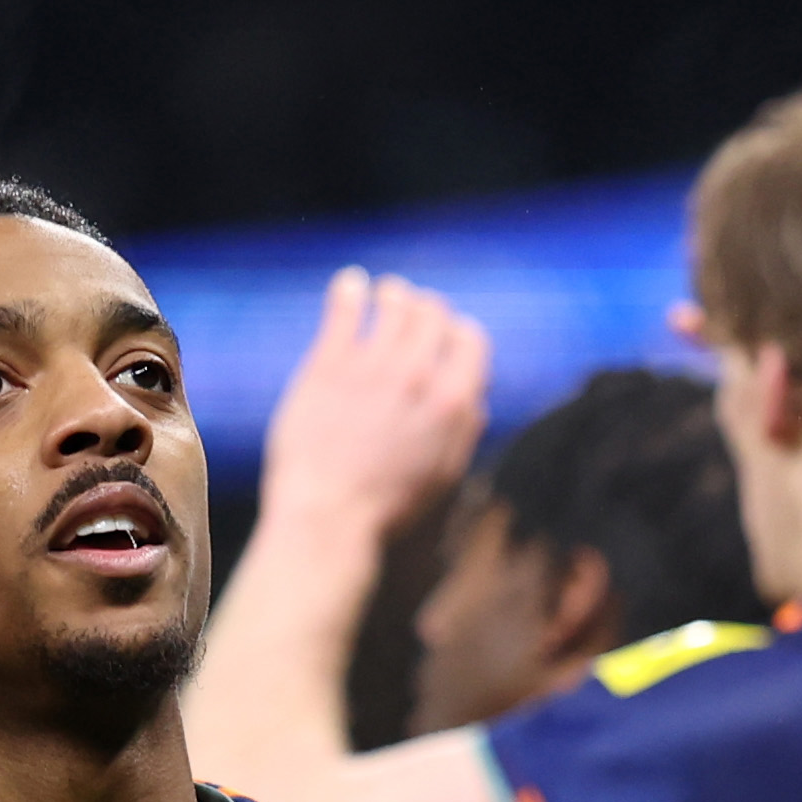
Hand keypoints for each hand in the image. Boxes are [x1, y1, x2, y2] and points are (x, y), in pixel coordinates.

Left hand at [264, 268, 490, 545]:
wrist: (329, 518)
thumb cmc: (388, 509)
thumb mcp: (445, 476)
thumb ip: (464, 430)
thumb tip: (473, 396)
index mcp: (455, 401)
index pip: (471, 339)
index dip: (459, 333)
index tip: (447, 333)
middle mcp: (418, 373)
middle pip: (433, 313)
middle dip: (426, 308)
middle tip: (413, 307)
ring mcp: (373, 364)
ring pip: (393, 303)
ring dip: (393, 294)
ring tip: (384, 292)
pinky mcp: (328, 364)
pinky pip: (346, 309)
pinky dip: (350, 290)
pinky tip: (350, 283)